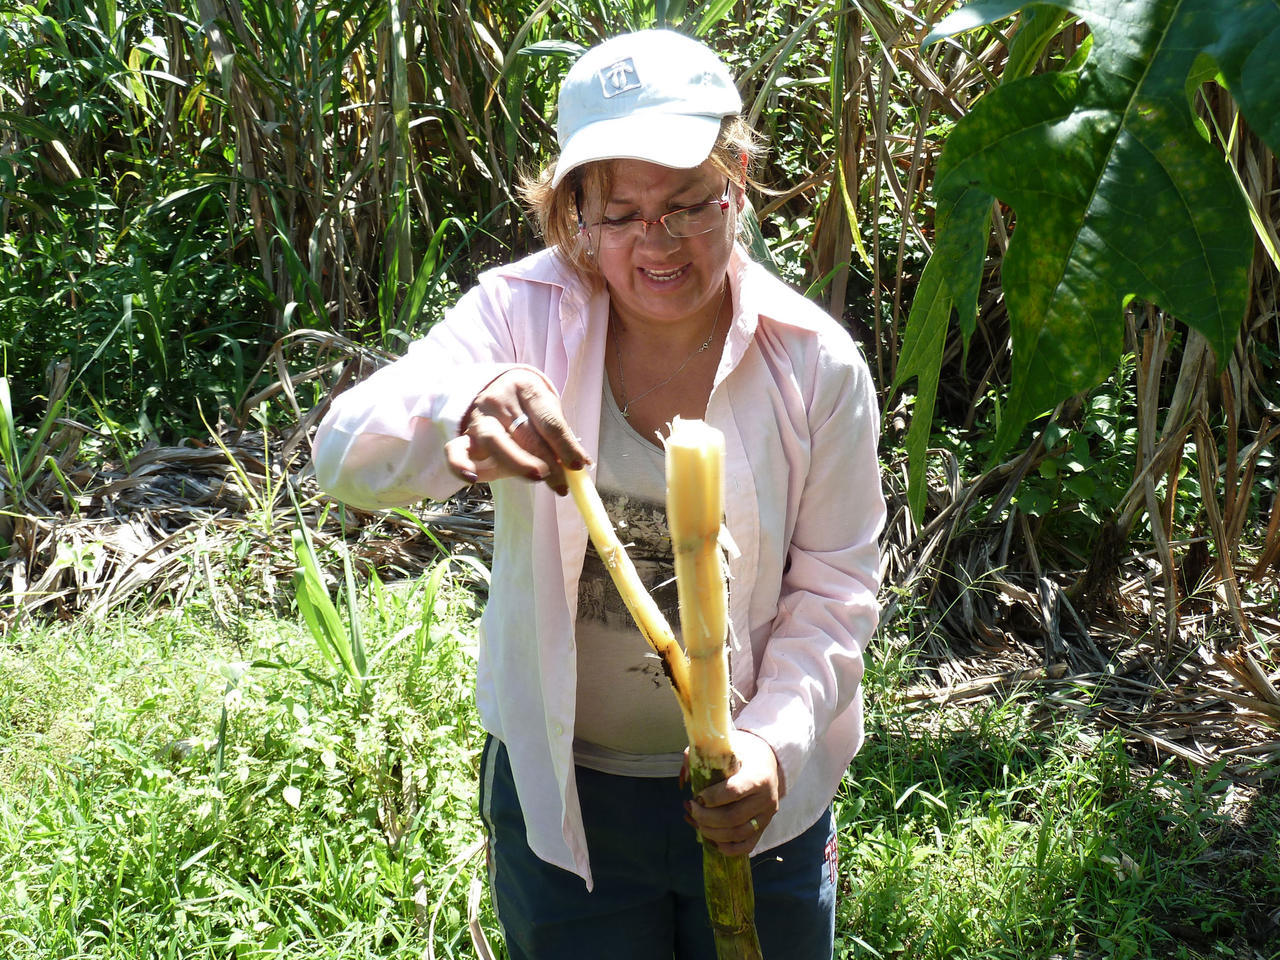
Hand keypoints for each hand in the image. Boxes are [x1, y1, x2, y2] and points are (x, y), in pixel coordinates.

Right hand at [444, 369, 589, 494]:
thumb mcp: (546, 412)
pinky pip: (454, 451)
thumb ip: (559, 438)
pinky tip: (473, 479)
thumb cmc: (526, 408)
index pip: (549, 421)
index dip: (565, 446)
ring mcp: (478, 418)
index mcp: (527, 388)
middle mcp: (499, 400)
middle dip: (547, 462)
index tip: (578, 466)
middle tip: (562, 483)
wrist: (493, 390)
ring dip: (518, 462)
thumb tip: (578, 467)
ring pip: (495, 441)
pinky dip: (460, 466)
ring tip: (538, 478)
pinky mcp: (463, 436)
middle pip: (525, 433)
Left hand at [686, 730, 780, 856]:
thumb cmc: (741, 751)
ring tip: (696, 821)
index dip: (711, 797)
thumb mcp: (724, 746)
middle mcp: (766, 798)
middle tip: (691, 808)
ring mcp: (766, 815)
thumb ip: (701, 756)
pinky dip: (727, 848)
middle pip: (733, 817)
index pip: (733, 791)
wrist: (768, 759)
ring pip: (737, 834)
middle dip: (705, 817)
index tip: (696, 795)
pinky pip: (747, 846)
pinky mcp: (764, 827)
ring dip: (712, 832)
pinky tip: (711, 838)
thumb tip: (684, 780)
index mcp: (758, 776)